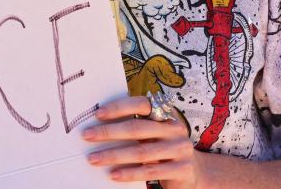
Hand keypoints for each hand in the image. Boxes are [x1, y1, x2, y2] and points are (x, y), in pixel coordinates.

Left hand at [84, 96, 200, 187]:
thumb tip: (98, 123)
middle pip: (137, 128)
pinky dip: (130, 173)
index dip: (119, 107)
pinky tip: (114, 175)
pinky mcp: (182, 169)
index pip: (142, 104)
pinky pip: (151, 171)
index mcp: (166, 114)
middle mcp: (174, 129)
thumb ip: (135, 126)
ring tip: (93, 158)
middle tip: (87, 136)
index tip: (97, 114)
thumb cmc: (164, 149)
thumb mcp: (153, 134)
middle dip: (109, 132)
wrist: (194, 173)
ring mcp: (180, 149)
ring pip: (141, 152)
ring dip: (114, 155)